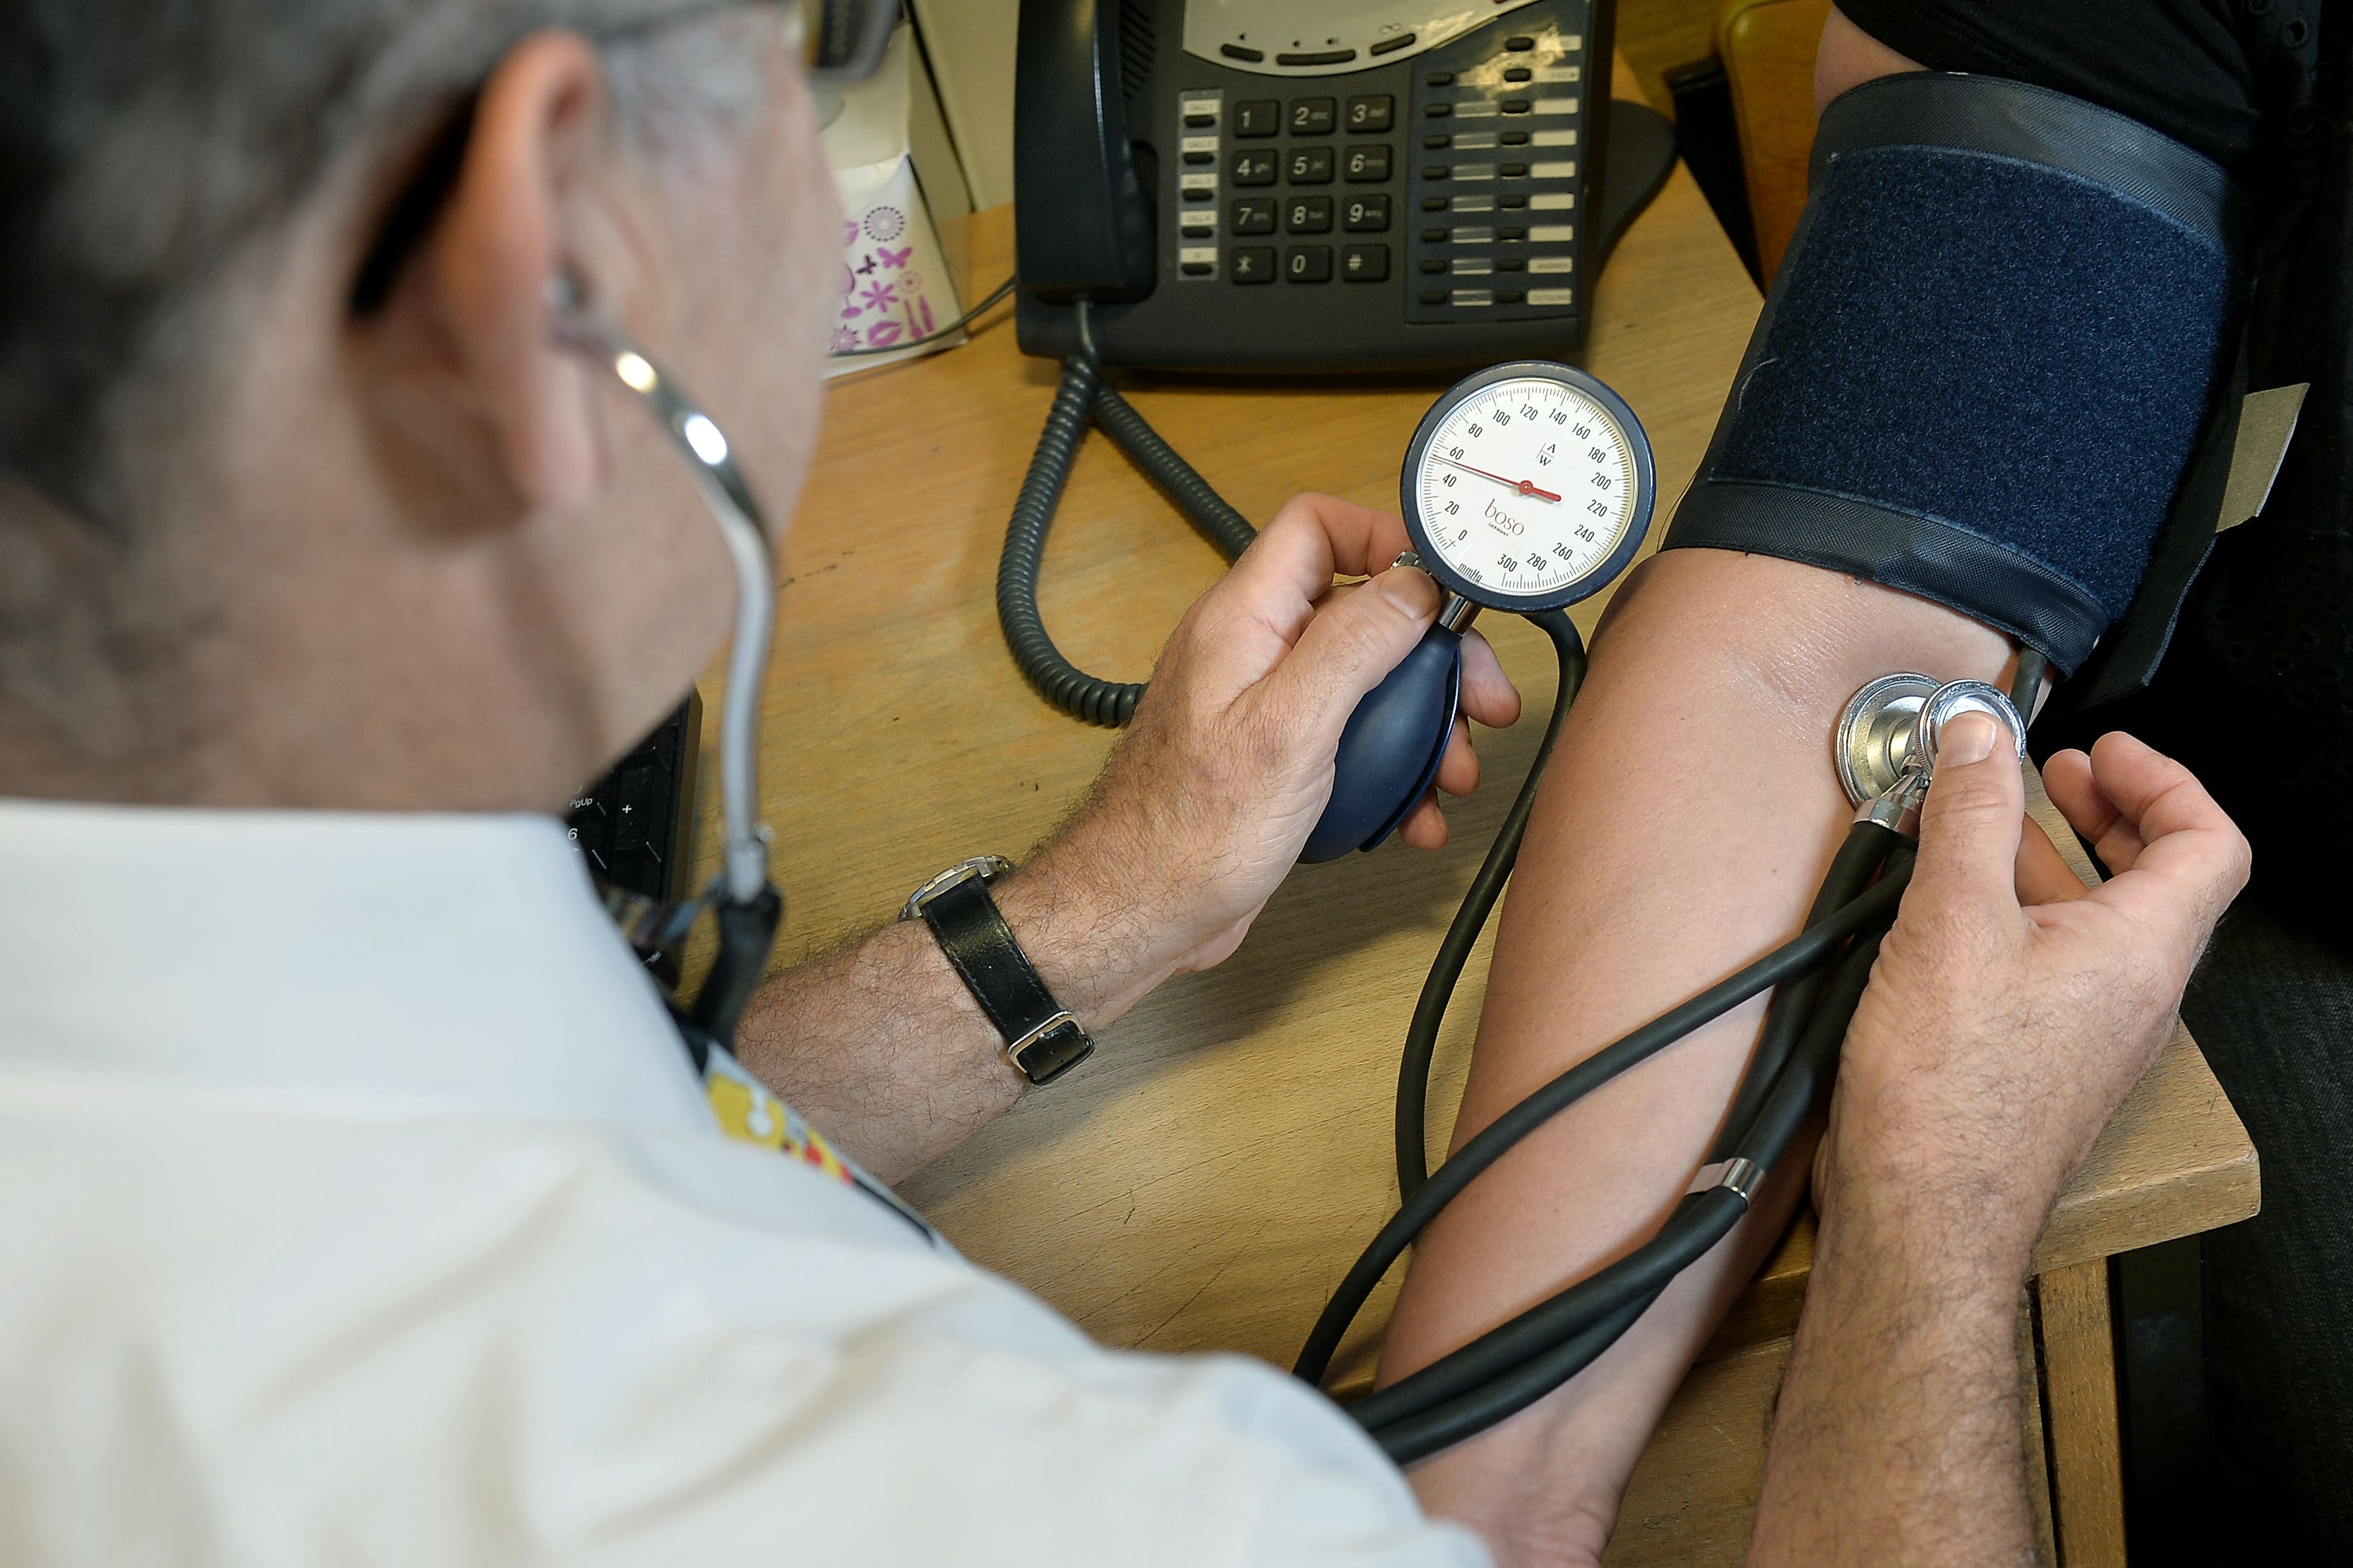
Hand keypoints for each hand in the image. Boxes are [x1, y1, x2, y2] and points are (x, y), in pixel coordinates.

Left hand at [997, 493, 1520, 1028]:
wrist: (1140, 913)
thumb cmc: (1189, 832)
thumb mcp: (1288, 729)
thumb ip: (1352, 646)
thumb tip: (1413, 586)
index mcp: (1243, 620)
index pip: (1317, 528)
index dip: (1387, 539)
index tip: (1447, 589)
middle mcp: (1251, 651)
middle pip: (1361, 612)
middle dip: (1431, 656)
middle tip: (1482, 701)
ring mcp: (1263, 706)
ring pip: (1364, 684)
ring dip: (1422, 725)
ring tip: (1454, 772)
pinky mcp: (1274, 759)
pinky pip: (1348, 742)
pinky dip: (1390, 772)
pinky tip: (1414, 813)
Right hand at [1820, 718, 2250, 1275]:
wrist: (1923, 1215)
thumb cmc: (1949, 1095)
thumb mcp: (1951, 922)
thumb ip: (1970, 817)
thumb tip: (1979, 737)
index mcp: (2141, 951)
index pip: (2207, 842)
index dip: (2162, 781)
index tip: (2102, 751)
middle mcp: (2134, 996)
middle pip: (2159, 880)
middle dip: (2108, 813)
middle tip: (2056, 776)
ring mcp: (2092, 1036)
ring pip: (2100, 925)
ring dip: (2054, 864)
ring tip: (1986, 833)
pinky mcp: (2044, 1064)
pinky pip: (2057, 968)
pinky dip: (2021, 918)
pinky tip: (1953, 915)